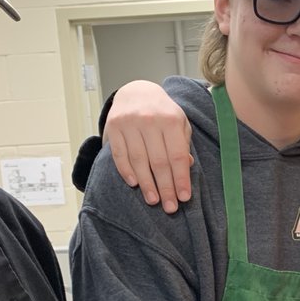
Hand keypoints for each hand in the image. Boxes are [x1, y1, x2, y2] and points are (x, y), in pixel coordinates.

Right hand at [105, 80, 193, 212]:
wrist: (137, 92)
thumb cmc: (163, 113)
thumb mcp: (179, 123)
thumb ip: (183, 144)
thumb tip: (186, 167)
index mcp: (170, 119)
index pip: (177, 156)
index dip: (181, 179)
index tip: (184, 198)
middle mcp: (149, 120)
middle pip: (159, 162)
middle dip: (165, 187)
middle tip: (170, 208)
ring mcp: (129, 123)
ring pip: (138, 161)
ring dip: (146, 184)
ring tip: (153, 200)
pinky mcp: (113, 127)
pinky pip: (119, 155)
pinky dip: (126, 171)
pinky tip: (134, 184)